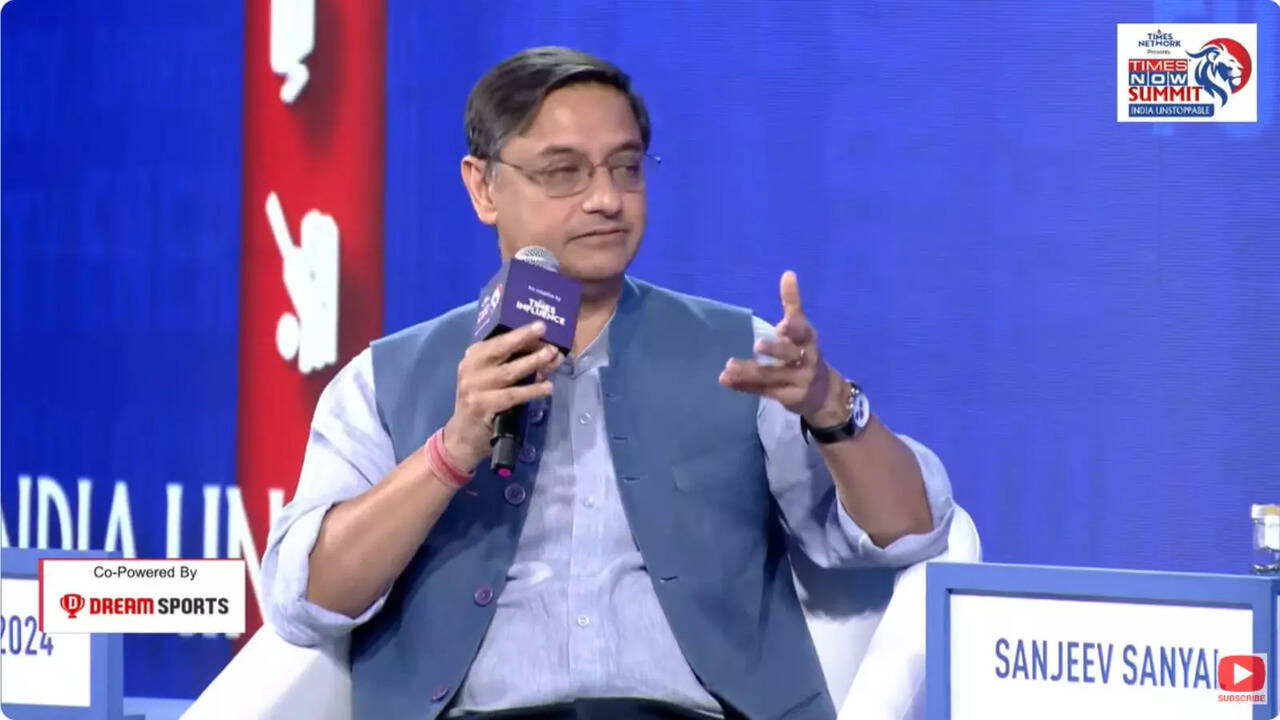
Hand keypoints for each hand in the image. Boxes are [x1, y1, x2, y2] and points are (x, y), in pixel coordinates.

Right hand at [441, 321, 563, 471]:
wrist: (463, 436)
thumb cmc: (481, 402)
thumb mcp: (488, 379)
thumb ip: (508, 365)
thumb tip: (543, 353)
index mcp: (473, 357)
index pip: (497, 340)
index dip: (520, 332)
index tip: (540, 325)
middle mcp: (470, 368)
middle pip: (500, 349)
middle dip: (524, 339)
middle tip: (546, 332)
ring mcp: (475, 387)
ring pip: (509, 372)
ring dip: (533, 363)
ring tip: (552, 357)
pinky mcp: (482, 406)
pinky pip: (512, 396)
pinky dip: (531, 391)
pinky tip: (547, 387)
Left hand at [718, 271, 847, 424]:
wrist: (824, 394)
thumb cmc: (806, 354)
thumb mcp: (803, 330)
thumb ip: (793, 304)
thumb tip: (788, 273)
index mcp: (808, 340)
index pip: (803, 332)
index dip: (794, 328)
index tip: (784, 324)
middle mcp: (806, 360)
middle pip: (790, 355)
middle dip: (775, 351)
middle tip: (758, 345)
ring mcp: (798, 381)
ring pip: (771, 376)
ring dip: (749, 371)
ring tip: (729, 366)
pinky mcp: (788, 398)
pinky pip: (764, 391)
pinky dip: (744, 386)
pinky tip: (727, 381)